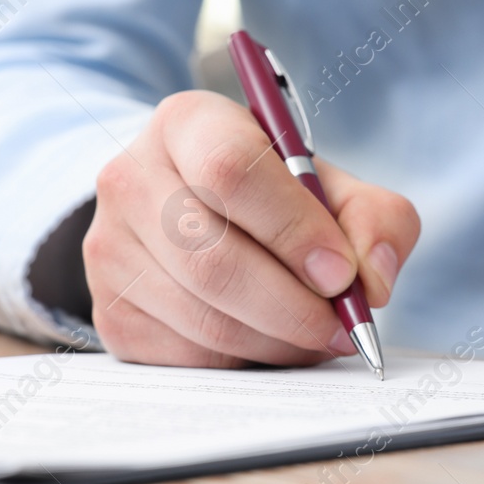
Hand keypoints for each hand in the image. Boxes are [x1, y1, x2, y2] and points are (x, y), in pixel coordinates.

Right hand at [85, 90, 420, 367]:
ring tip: (315, 333)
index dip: (292, 229)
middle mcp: (130, 177)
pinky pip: (187, 356)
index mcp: (186, 123)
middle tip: (341, 324)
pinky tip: (271, 340)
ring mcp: (109, 248)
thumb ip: (374, 218)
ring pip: (202, 316)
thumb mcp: (329, 183)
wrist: (197, 214)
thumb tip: (371, 279)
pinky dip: (245, 361)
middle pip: (211, 257)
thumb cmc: (273, 194)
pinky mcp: (109, 312)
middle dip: (292, 305)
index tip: (341, 272)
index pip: (229, 170)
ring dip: (276, 340)